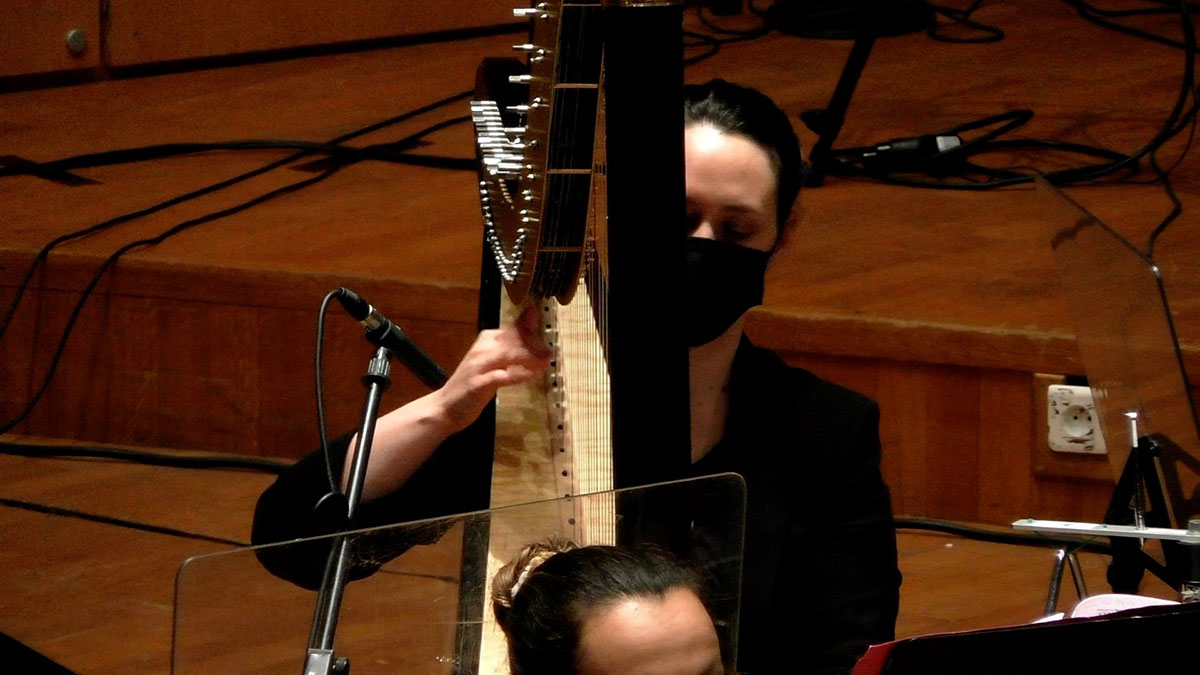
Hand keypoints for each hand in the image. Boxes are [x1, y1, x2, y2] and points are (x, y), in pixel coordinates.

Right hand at [430, 304, 550, 432]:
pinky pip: (502, 376)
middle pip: (515, 340)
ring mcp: (479, 365)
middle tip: (548, 354)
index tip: (545, 345)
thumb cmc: (473, 383)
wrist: (445, 406)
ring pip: (510, 354)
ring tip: (545, 362)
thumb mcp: (494, 361)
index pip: (515, 330)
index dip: (533, 335)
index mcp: (486, 339)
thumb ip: (512, 346)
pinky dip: (519, 376)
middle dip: (535, 346)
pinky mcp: (478, 383)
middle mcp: (483, 348)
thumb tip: (531, 325)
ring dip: (531, 358)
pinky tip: (532, 376)